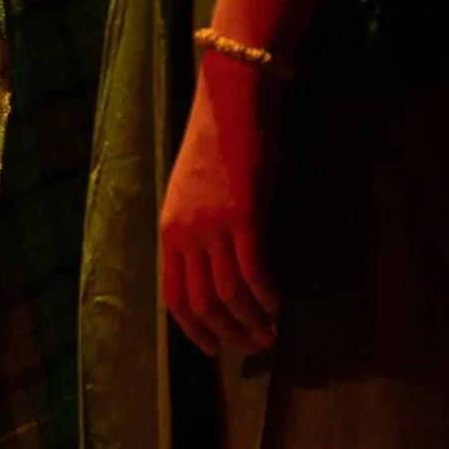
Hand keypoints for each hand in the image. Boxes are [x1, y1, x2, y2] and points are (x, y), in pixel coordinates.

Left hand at [160, 52, 281, 354]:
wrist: (232, 98)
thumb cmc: (218, 141)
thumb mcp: (195, 192)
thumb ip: (199, 231)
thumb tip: (215, 269)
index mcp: (169, 230)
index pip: (175, 297)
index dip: (194, 330)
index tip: (214, 350)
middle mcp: (185, 233)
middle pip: (203, 303)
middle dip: (228, 334)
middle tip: (254, 347)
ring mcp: (213, 225)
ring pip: (229, 293)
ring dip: (251, 321)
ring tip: (270, 334)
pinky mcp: (243, 214)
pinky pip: (254, 269)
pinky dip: (266, 294)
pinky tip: (278, 304)